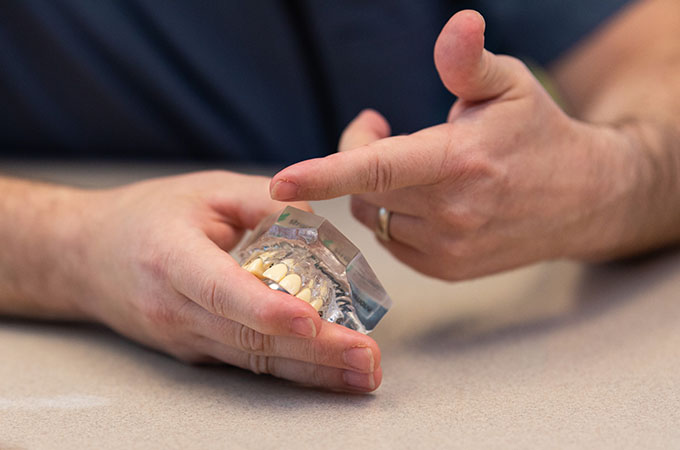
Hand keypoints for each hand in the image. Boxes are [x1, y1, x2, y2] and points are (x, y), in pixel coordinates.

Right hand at [69, 171, 380, 391]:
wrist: (84, 257)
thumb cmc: (144, 217)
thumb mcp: (204, 189)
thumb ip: (263, 200)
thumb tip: (322, 219)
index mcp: (170, 258)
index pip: (220, 289)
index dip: (265, 309)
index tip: (310, 321)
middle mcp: (173, 308)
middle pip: (247, 338)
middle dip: (313, 352)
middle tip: (366, 358)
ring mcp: (180, 337)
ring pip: (251, 361)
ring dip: (311, 371)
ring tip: (361, 374)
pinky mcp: (191, 352)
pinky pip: (244, 362)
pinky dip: (289, 368)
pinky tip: (328, 371)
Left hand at [270, 10, 640, 279]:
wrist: (585, 199)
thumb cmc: (537, 132)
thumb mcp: (508, 84)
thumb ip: (468, 61)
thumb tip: (458, 23)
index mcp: (459, 161)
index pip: (379, 169)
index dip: (326, 173)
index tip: (282, 181)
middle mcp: (451, 212)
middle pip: (364, 187)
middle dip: (360, 156)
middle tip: (383, 129)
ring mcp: (448, 248)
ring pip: (373, 215)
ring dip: (377, 190)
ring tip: (415, 166)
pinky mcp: (446, 270)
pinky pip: (391, 239)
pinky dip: (395, 217)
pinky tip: (427, 200)